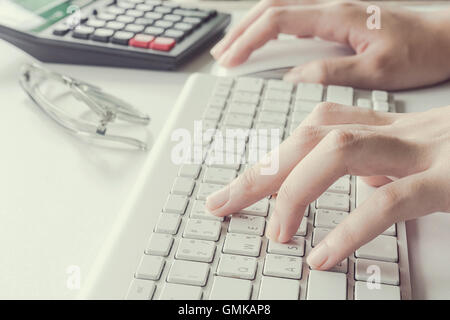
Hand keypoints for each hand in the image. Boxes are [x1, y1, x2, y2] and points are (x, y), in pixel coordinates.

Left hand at [205, 103, 449, 269]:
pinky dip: (351, 228)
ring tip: (277, 234)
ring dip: (296, 193)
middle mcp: (394, 133)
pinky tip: (324, 255)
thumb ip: (373, 164)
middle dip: (259, 174)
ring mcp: (423, 153)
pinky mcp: (449, 180)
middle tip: (223, 206)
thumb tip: (333, 185)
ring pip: (338, 154)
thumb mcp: (411, 155)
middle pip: (307, 139)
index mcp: (382, 128)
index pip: (308, 133)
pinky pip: (390, 200)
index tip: (235, 188)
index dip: (267, 158)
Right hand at [211, 0, 449, 89]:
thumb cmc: (419, 52)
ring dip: (252, 26)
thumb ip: (332, 73)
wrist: (444, 38)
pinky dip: (271, 27)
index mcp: (338, 16)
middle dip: (241, 31)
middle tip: (221, 54)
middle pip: (271, 8)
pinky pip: (294, 17)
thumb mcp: (376, 72)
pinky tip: (265, 41)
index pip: (278, 21)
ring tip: (233, 47)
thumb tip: (294, 78)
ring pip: (280, 9)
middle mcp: (332, 7)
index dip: (249, 39)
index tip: (230, 60)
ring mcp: (333, 11)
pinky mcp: (337, 19)